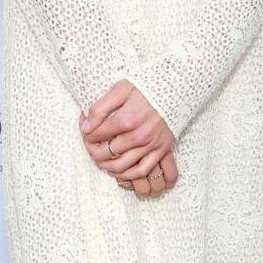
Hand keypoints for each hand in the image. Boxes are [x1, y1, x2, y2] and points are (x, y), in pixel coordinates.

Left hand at [80, 80, 178, 196]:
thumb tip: (86, 127)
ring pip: (121, 166)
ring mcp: (151, 145)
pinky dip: (127, 175)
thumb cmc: (146, 87)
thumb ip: (100, 108)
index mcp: (127, 119)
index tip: (86, 130)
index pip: (97, 135)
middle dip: (93, 150)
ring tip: (100, 159)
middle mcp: (139, 135)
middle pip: (107, 153)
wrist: (177, 88)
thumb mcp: (120, 89)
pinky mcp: (161, 150)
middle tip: (91, 145)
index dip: (87, 134)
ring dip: (106, 165)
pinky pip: (141, 171)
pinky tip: (118, 170)